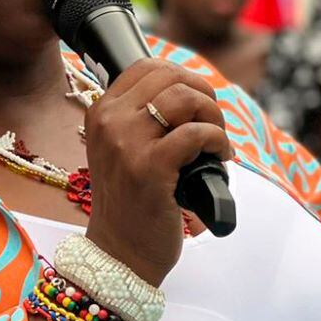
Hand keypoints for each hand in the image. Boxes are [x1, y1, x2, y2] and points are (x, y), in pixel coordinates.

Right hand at [82, 59, 232, 285]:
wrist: (120, 255)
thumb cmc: (132, 203)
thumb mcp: (123, 151)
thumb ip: (143, 119)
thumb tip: (190, 91)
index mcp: (101, 113)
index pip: (148, 66)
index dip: (183, 77)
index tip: (198, 102)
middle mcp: (109, 122)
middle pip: (171, 76)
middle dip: (204, 94)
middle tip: (213, 123)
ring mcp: (127, 144)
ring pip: (186, 98)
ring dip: (214, 116)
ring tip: (216, 142)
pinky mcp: (150, 167)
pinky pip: (198, 133)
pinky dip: (218, 142)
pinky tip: (219, 160)